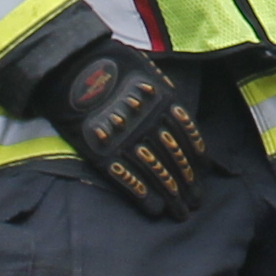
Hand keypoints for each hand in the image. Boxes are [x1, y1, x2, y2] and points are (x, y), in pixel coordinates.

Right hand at [36, 38, 207, 218]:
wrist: (71, 64)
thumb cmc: (109, 63)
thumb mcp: (146, 71)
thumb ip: (163, 93)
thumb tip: (178, 114)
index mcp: (163, 101)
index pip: (188, 137)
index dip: (198, 159)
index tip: (204, 174)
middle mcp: (149, 122)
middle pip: (175, 159)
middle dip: (188, 184)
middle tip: (196, 202)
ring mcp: (126, 138)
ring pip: (155, 172)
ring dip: (170, 195)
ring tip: (180, 212)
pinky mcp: (102, 151)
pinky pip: (126, 177)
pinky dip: (142, 195)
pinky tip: (154, 209)